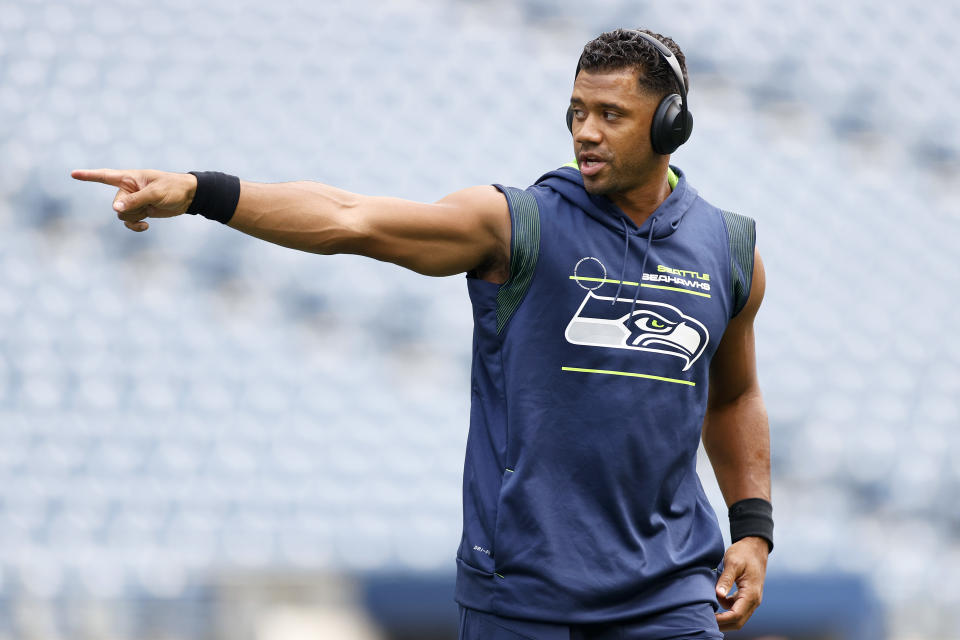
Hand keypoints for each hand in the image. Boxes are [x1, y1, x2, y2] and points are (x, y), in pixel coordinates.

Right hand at [71, 169, 197, 231]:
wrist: (188, 197)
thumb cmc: (173, 188)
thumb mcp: (155, 193)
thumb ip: (135, 200)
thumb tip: (116, 209)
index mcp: (129, 178)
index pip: (105, 176)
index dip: (89, 176)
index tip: (73, 174)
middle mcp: (128, 189)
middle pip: (116, 205)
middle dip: (130, 209)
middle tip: (147, 205)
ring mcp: (133, 201)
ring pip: (122, 215)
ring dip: (135, 217)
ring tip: (150, 210)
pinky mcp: (140, 211)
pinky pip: (129, 221)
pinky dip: (135, 226)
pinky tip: (146, 226)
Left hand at [714, 536, 768, 630]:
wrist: (755, 546)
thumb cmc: (744, 552)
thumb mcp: (733, 562)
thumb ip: (726, 579)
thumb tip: (718, 595)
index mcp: (751, 593)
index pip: (736, 615)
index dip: (722, 620)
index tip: (707, 618)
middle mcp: (754, 600)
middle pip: (738, 621)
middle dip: (722, 624)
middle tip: (703, 621)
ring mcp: (751, 599)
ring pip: (738, 617)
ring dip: (724, 619)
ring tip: (706, 614)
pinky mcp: (747, 596)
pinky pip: (737, 609)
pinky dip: (726, 611)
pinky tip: (714, 603)